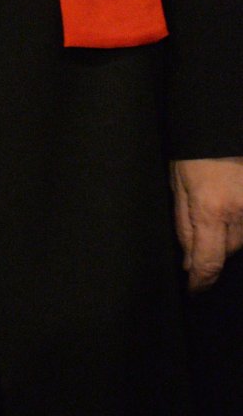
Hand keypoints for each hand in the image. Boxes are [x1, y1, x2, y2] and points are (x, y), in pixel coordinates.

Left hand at [171, 156, 242, 291]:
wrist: (219, 126)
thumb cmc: (195, 152)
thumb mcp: (178, 185)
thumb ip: (184, 227)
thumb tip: (188, 263)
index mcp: (210, 208)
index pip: (208, 262)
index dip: (200, 281)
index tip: (194, 290)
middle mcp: (238, 212)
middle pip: (226, 252)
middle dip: (211, 248)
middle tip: (201, 225)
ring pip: (241, 241)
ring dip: (228, 235)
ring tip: (217, 207)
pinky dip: (240, 225)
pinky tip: (229, 209)